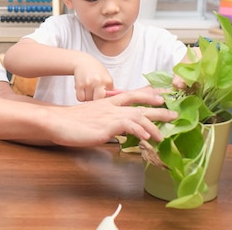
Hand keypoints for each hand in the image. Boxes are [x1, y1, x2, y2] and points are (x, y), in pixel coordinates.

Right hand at [45, 86, 176, 145]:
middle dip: (159, 108)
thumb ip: (108, 122)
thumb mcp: (94, 118)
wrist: (56, 121)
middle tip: (175, 114)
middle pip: (140, 103)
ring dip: (153, 124)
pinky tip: (146, 137)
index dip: (150, 93)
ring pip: (137, 115)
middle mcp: (112, 106)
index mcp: (109, 102)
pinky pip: (127, 126)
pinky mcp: (106, 126)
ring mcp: (109, 116)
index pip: (134, 94)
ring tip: (163, 135)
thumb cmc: (72, 122)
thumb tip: (119, 130)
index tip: (164, 94)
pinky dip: (138, 131)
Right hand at [72, 54, 115, 101]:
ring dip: (88, 98)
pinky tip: (83, 91)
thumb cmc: (96, 71)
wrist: (83, 62)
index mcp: (108, 81)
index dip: (106, 100)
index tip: (104, 100)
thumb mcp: (106, 77)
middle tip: (95, 96)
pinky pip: (80, 98)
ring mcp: (88, 83)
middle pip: (98, 100)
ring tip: (88, 91)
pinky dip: (81, 97)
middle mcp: (99, 82)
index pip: (110, 97)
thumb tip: (113, 101)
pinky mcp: (79, 85)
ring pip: (88, 100)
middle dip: (96, 100)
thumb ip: (110, 89)